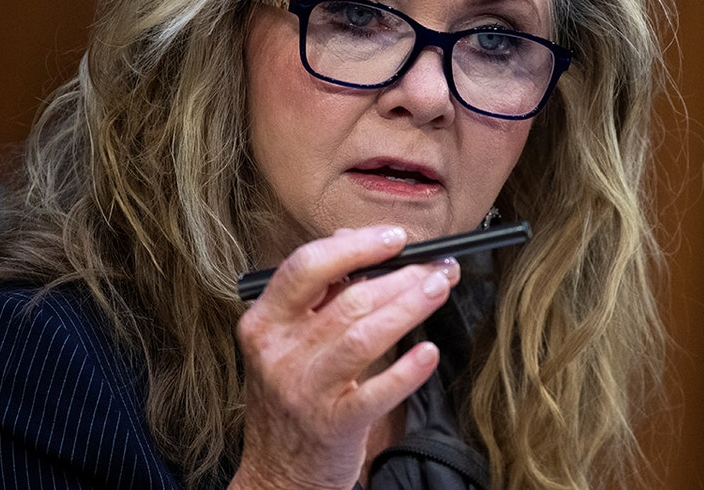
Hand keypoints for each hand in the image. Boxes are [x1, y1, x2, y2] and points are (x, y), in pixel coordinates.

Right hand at [231, 225, 458, 489]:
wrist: (277, 473)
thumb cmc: (290, 397)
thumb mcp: (286, 340)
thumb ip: (315, 292)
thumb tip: (351, 239)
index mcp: (264, 323)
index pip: (306, 267)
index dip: (356, 247)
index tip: (395, 237)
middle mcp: (279, 353)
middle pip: (347, 299)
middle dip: (402, 276)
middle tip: (437, 265)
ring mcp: (305, 390)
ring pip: (365, 335)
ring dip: (410, 307)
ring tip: (439, 289)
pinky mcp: (334, 424)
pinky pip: (378, 391)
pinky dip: (408, 369)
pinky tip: (429, 352)